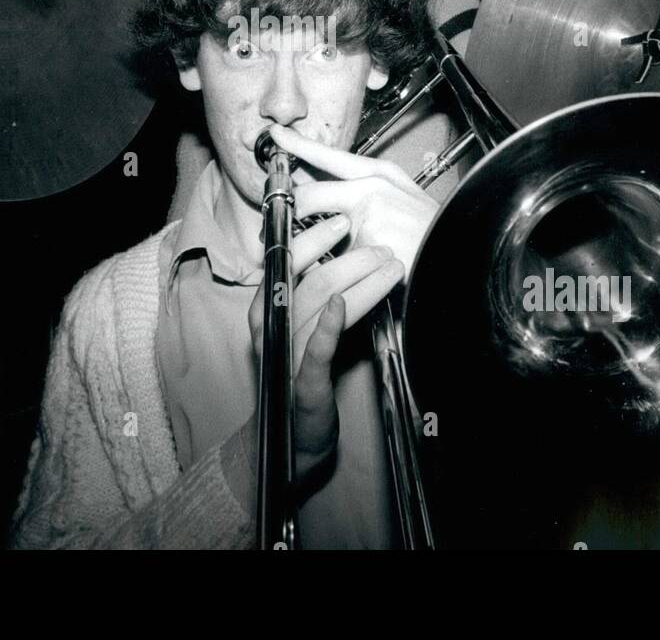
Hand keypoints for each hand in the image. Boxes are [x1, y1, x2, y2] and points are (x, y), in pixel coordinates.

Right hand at [246, 213, 402, 483]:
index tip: (343, 221)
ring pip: (320, 306)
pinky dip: (329, 325)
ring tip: (391, 268)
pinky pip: (314, 350)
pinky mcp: (303, 384)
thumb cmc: (305, 374)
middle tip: (384, 249)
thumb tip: (355, 256)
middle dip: (352, 259)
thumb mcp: (309, 329)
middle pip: (311, 280)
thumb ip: (322, 296)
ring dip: (359, 283)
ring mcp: (284, 355)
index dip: (314, 238)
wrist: (294, 438)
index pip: (286, 262)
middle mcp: (270, 327)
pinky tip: (345, 306)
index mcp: (268, 309)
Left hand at [269, 122, 438, 277]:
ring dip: (319, 248)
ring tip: (337, 258)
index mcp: (378, 173)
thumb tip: (321, 195)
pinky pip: (338, 259)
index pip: (329, 155)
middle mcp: (371, 186)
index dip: (297, 145)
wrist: (458, 253)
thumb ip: (361, 192)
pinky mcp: (367, 242)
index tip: (275, 136)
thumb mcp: (399, 197)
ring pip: (322, 231)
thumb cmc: (430, 229)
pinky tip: (366, 270)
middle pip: (309, 192)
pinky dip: (343, 269)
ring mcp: (368, 213)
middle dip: (290, 210)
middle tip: (277, 220)